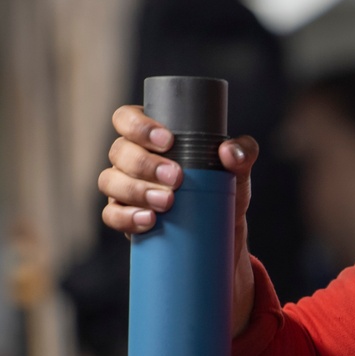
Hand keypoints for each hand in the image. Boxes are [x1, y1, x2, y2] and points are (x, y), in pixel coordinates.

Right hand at [98, 106, 257, 333]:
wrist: (219, 237)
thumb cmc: (221, 192)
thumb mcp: (237, 171)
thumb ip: (242, 153)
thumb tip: (229, 151)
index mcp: (149, 137)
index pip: (127, 118)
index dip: (138, 126)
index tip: (167, 140)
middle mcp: (130, 158)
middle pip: (119, 151)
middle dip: (145, 164)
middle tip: (176, 177)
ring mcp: (123, 188)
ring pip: (110, 181)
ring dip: (136, 190)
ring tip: (167, 202)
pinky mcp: (124, 216)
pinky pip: (111, 215)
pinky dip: (127, 217)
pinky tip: (148, 220)